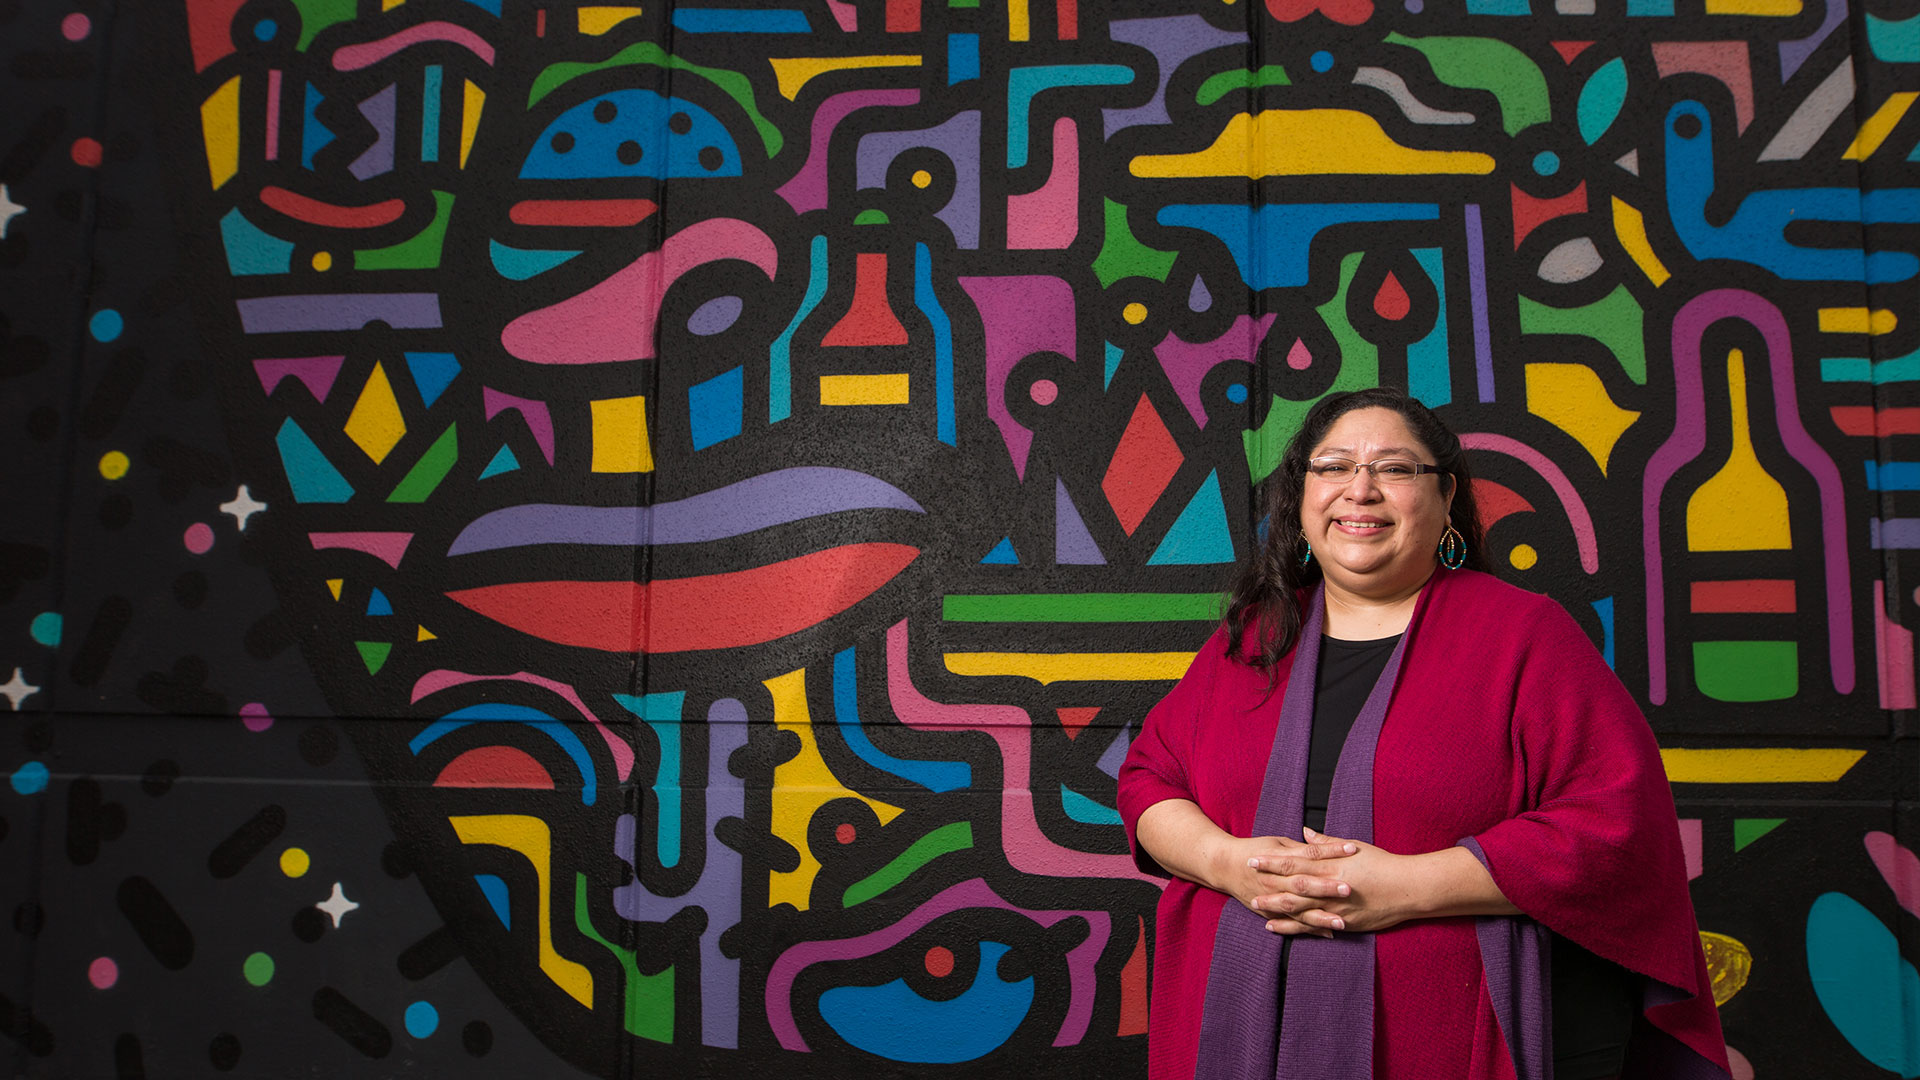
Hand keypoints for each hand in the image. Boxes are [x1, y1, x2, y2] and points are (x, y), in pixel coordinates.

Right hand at [1217, 832, 1359, 937]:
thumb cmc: (1254, 850)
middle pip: (1303, 884)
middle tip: (1348, 890)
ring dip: (1320, 917)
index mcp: (1280, 860)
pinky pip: (1292, 924)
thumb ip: (1301, 847)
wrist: (1223, 866)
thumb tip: (1323, 843)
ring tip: (1341, 923)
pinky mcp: (1270, 913)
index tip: (1352, 850)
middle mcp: (1276, 881)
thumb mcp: (1278, 843)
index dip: (1331, 851)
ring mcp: (1272, 899)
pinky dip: (1309, 930)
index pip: (1309, 855)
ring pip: (1299, 910)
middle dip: (1326, 888)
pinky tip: (1328, 934)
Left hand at [1247, 828, 1423, 935]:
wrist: (1409, 889)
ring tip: (1255, 904)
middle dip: (1267, 883)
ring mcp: (1335, 907)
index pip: (1295, 862)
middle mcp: (1330, 887)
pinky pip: (1312, 927)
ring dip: (1274, 907)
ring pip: (1297, 908)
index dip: (1272, 861)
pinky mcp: (1342, 923)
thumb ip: (1326, 842)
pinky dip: (1292, 927)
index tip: (1254, 858)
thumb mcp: (1354, 847)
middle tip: (1246, 880)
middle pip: (1291, 885)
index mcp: (1331, 866)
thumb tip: (1305, 832)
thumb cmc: (1383, 864)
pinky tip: (1275, 927)